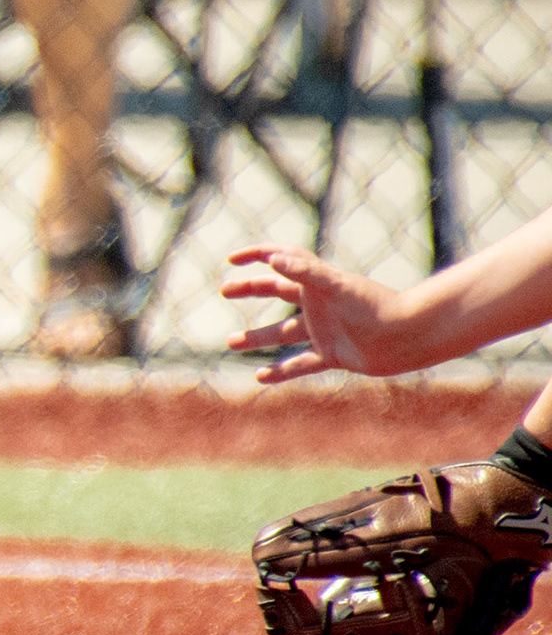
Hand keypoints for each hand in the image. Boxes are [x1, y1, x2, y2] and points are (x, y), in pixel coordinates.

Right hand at [224, 244, 418, 383]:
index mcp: (317, 282)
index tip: (232, 260)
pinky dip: (281, 371)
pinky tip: (260, 378)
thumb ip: (305, 271)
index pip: (282, 259)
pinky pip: (300, 364)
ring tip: (230, 343)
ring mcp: (324, 330)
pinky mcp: (332, 354)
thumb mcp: (336, 286)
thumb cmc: (376, 307)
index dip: (256, 255)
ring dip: (256, 336)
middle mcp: (318, 304)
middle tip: (224, 291)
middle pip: (277, 291)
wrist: (409, 337)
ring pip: (282, 332)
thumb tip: (272, 258)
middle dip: (250, 289)